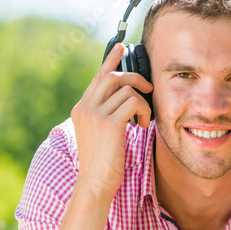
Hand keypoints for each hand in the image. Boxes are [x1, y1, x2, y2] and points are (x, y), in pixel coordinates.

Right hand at [69, 45, 152, 199]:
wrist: (95, 183)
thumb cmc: (103, 162)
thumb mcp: (101, 134)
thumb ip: (108, 114)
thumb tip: (127, 99)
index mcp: (81, 108)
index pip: (98, 77)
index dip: (111, 59)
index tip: (121, 46)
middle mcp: (85, 107)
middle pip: (112, 75)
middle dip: (135, 77)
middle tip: (148, 88)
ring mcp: (94, 114)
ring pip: (125, 88)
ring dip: (142, 101)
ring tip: (143, 120)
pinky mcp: (108, 123)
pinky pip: (133, 102)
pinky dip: (144, 110)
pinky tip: (142, 126)